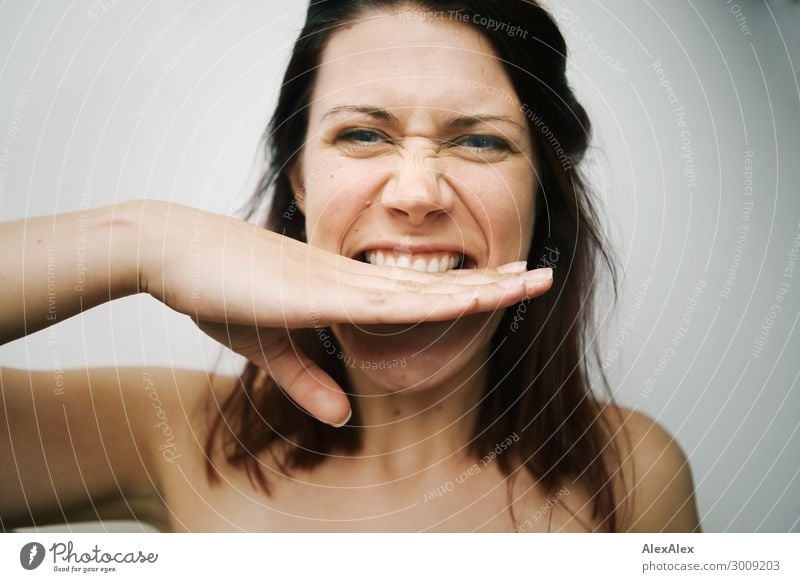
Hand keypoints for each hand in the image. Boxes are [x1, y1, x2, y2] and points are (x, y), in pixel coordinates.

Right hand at [137, 201, 552, 425]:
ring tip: (527, 281)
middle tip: (540, 275)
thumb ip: (306, 379)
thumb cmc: (218, 289)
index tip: (502, 287)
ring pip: (424, 289)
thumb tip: (343, 414)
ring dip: (478, 288)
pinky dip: (432, 302)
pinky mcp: (319, 292)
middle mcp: (351, 279)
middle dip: (491, 283)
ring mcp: (338, 282)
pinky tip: (468, 300)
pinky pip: (387, 301)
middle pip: (434, 284)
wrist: (172, 251)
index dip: (462, 289)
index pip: (416, 291)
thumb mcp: (268, 348)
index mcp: (342, 288)